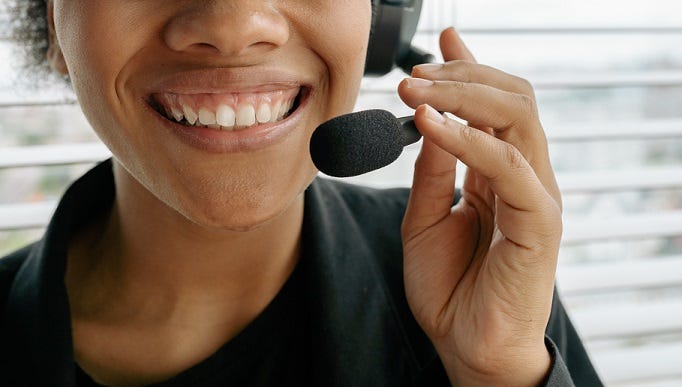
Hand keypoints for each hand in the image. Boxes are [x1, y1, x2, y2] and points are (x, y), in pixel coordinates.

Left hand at [397, 28, 561, 385]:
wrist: (465, 346)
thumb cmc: (449, 288)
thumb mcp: (423, 219)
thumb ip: (430, 170)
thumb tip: (428, 121)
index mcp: (497, 173)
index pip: (494, 105)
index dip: (471, 67)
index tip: (441, 39)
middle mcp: (522, 176)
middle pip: (511, 99)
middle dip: (462, 75)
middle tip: (414, 72)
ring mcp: (535, 195)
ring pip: (517, 118)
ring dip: (463, 96)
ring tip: (416, 89)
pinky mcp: (540, 221)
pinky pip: (511, 165)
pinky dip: (470, 139)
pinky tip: (432, 125)